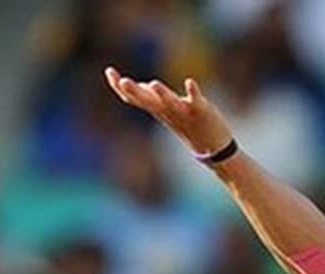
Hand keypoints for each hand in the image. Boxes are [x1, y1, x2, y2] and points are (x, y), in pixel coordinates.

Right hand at [104, 66, 233, 155]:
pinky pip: (196, 100)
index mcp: (157, 110)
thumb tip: (144, 86)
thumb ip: (155, 99)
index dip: (119, 86)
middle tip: (122, 80)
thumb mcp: (168, 113)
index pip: (134, 98)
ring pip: (170, 102)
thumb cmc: (189, 127)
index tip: (109, 72)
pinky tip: (190, 82)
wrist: (215, 149)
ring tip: (154, 83)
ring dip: (163, 94)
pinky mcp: (201, 110)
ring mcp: (184, 111)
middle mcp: (168, 111)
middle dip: (134, 91)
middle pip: (147, 101)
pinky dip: (193, 92)